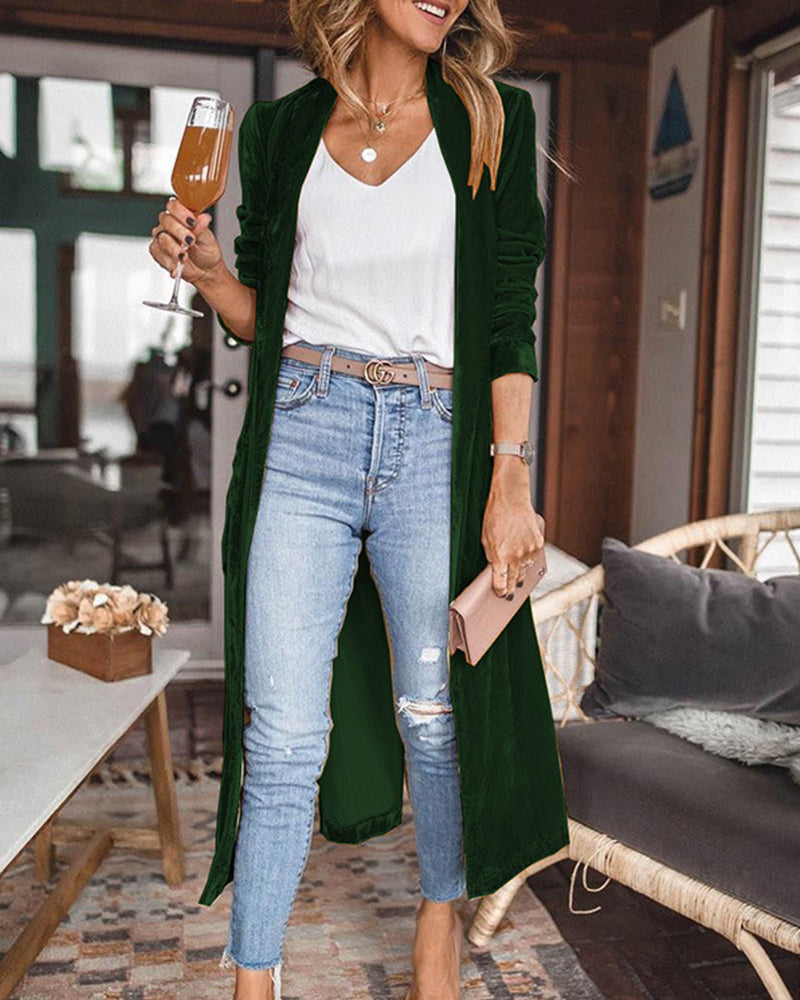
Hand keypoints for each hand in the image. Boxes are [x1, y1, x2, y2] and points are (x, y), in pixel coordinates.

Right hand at [148, 196, 223, 284]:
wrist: (205, 271)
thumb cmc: (207, 251)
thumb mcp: (208, 239)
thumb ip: (202, 228)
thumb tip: (203, 218)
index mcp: (182, 216)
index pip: (174, 205)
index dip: (180, 212)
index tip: (192, 222)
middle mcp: (170, 224)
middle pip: (166, 220)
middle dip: (179, 232)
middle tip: (190, 241)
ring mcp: (162, 237)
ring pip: (161, 238)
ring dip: (174, 248)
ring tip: (185, 256)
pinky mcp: (157, 251)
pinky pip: (157, 253)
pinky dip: (168, 260)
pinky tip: (177, 264)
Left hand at [481, 459, 544, 596]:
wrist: (511, 499)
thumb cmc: (495, 516)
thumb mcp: (485, 539)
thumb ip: (492, 557)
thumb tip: (496, 570)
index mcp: (500, 557)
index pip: (500, 583)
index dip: (500, 591)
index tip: (500, 594)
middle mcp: (516, 556)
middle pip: (514, 580)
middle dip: (511, 588)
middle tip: (509, 595)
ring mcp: (529, 551)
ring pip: (525, 570)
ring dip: (520, 575)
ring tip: (517, 580)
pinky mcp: (538, 544)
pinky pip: (533, 558)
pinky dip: (528, 560)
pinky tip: (523, 562)